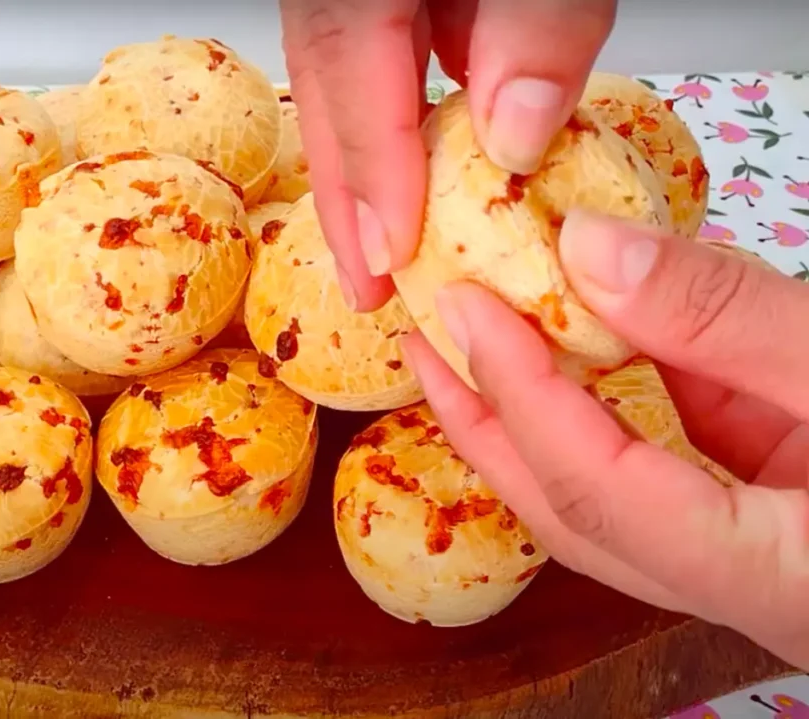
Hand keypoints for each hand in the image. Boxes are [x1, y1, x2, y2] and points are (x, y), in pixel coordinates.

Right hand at [279, 0, 616, 310]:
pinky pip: (395, 48)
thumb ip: (536, 22)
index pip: (345, 59)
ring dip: (377, 163)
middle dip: (347, 195)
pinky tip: (451, 154)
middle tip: (369, 288)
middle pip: (328, 86)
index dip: (367, 165)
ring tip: (396, 247)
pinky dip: (415, 111)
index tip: (391, 258)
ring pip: (352, 74)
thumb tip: (517, 138)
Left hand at [401, 211, 808, 669]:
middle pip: (576, 517)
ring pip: (610, 498)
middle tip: (425, 341)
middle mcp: (749, 586)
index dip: (521, 399)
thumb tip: (591, 254)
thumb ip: (734, 320)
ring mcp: (756, 552)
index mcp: (779, 580)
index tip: (464, 314)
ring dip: (536, 419)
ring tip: (476, 342)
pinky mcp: (772, 511)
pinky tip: (589, 342)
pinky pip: (670, 462)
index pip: (601, 493)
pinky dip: (619, 403)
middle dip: (487, 427)